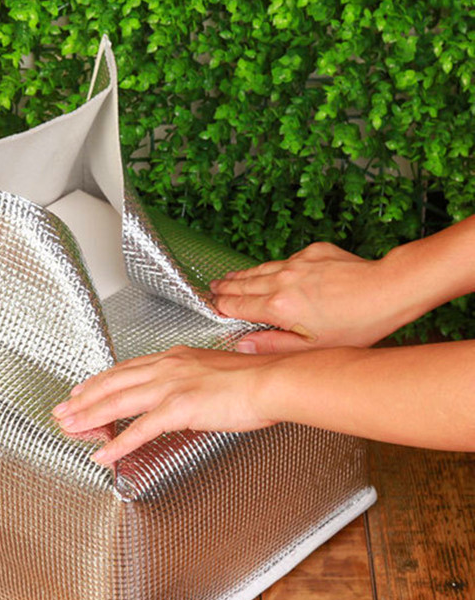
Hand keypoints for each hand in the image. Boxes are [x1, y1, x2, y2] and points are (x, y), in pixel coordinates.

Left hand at [52, 345, 278, 463]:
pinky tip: (103, 455)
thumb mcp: (214, 373)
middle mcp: (167, 367)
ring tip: (69, 428)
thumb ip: (193, 383)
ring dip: (89, 417)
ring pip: (117, 401)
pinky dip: (117, 444)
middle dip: (83, 398)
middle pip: (113, 383)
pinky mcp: (179, 407)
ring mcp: (171, 386)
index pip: (126, 369)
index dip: (100, 381)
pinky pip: (139, 429)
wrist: (271, 381)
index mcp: (175, 358)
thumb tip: (186, 399)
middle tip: (62, 409)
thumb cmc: (253, 380)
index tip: (82, 390)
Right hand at [210, 242, 408, 352]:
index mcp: (279, 308)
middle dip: (225, 287)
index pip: (238, 306)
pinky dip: (272, 267)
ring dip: (242, 275)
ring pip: (260, 269)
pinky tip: (267, 271)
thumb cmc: (357, 324)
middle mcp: (282, 282)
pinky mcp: (313, 252)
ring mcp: (297, 264)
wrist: (388, 289)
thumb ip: (273, 346)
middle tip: (212, 287)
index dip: (221, 306)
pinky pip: (284, 260)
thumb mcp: (313, 347)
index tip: (211, 304)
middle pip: (244, 284)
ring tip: (229, 278)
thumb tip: (242, 345)